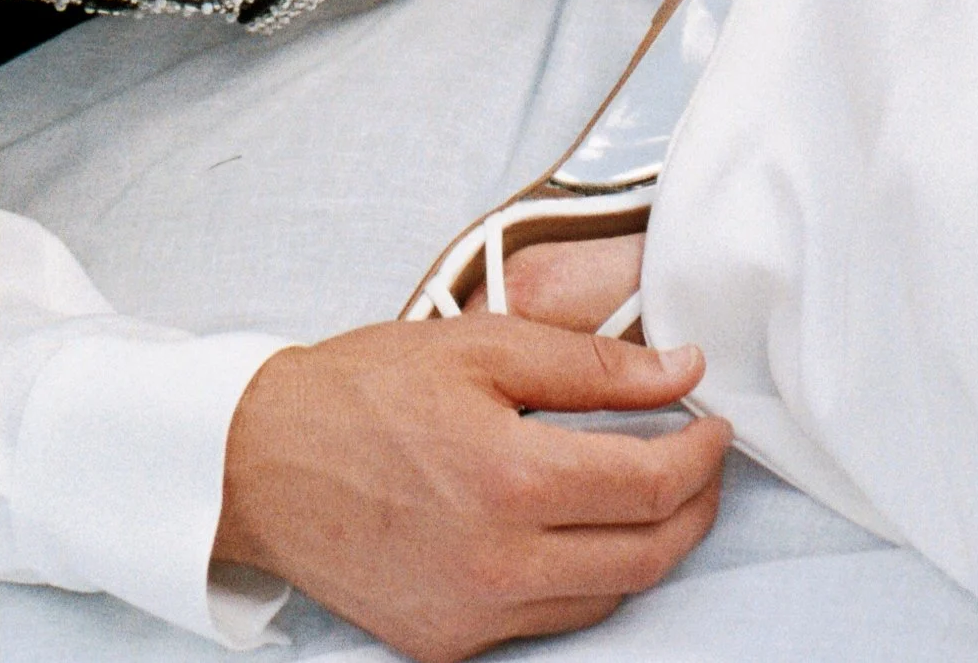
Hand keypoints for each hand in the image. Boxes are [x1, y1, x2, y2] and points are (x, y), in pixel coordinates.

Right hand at [216, 317, 726, 659]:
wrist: (264, 461)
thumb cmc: (367, 389)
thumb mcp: (483, 345)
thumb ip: (594, 365)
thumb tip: (684, 372)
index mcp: (511, 479)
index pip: (651, 486)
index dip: (701, 455)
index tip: (713, 423)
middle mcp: (498, 564)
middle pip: (645, 556)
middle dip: (694, 508)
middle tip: (703, 461)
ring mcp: (472, 615)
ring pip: (604, 597)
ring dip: (648, 548)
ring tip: (654, 493)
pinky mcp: (448, 643)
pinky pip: (548, 621)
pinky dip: (586, 579)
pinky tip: (585, 531)